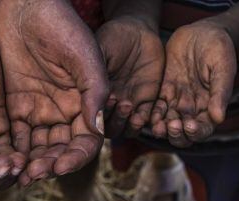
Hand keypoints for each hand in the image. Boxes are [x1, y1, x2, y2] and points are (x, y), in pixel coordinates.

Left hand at [0, 0, 108, 184]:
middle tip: (35, 174)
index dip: (76, 158)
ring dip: (32, 165)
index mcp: (86, 105)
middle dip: (50, 166)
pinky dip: (14, 152)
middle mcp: (65, 114)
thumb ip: (94, 93)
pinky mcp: (16, 108)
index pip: (86, 143)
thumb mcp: (85, 57)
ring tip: (21, 174)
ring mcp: (40, 112)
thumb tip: (100, 130)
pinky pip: (17, 137)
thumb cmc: (63, 26)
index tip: (61, 166)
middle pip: (61, 152)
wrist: (28, 5)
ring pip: (39, 150)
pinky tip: (7, 161)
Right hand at [96, 16, 164, 136]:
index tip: (105, 99)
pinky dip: (150, 122)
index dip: (98, 116)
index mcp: (95, 98)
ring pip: (128, 129)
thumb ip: (92, 72)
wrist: (138, 32)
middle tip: (122, 102)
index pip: (93, 119)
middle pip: (111, 129)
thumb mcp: (98, 53)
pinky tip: (150, 113)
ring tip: (135, 113)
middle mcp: (111, 107)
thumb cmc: (112, 38)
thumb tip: (88, 95)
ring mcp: (130, 107)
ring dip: (131, 125)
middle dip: (116, 121)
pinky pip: (149, 120)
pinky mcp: (148, 103)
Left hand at [151, 21, 234, 146]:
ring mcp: (177, 101)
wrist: (203, 32)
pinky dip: (151, 114)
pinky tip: (145, 114)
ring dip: (162, 128)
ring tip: (157, 126)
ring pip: (167, 123)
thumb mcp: (223, 68)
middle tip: (172, 126)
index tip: (190, 126)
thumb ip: (220, 93)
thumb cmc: (219, 49)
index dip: (196, 132)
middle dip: (177, 134)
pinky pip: (156, 108)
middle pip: (182, 132)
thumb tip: (219, 118)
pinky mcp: (163, 91)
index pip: (203, 129)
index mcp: (210, 108)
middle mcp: (192, 109)